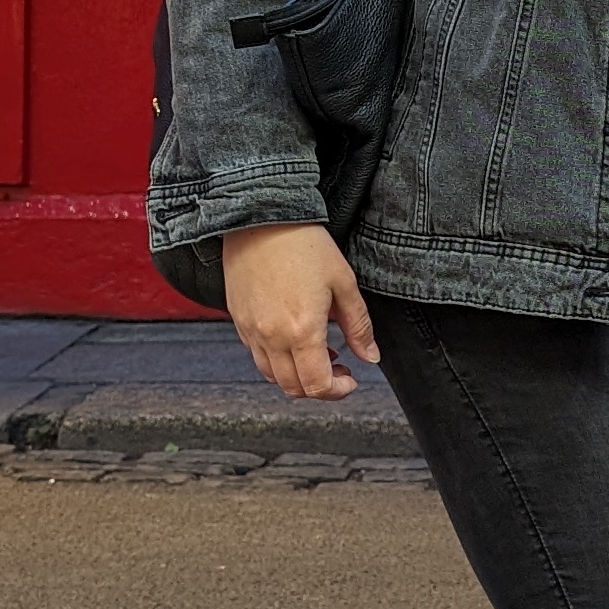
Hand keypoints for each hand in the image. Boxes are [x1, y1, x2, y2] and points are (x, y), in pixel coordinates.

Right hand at [223, 222, 378, 401]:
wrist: (261, 217)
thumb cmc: (304, 244)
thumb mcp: (344, 283)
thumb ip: (358, 326)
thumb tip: (370, 356)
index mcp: (302, 331)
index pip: (316, 386)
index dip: (337, 392)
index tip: (350, 381)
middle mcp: (272, 337)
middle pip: (293, 387)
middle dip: (319, 387)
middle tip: (339, 369)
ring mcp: (250, 330)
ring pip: (272, 375)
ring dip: (296, 375)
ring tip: (317, 353)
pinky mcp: (238, 319)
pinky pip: (256, 354)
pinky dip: (276, 359)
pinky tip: (293, 338)